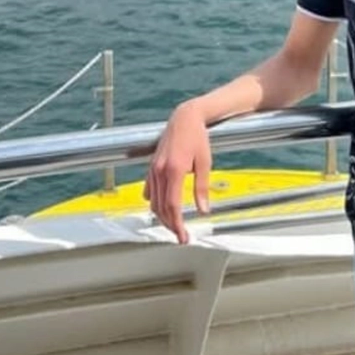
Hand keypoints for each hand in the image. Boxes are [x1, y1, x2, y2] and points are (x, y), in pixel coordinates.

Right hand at [143, 102, 211, 243]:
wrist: (185, 118)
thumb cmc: (197, 137)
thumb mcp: (205, 162)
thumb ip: (202, 188)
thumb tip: (203, 210)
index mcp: (174, 170)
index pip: (173, 206)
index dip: (178, 224)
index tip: (184, 236)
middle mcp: (160, 170)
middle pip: (161, 208)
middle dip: (170, 225)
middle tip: (181, 235)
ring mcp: (153, 169)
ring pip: (153, 202)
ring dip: (162, 217)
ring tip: (174, 225)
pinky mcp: (151, 167)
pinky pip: (149, 191)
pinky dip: (155, 203)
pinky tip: (161, 209)